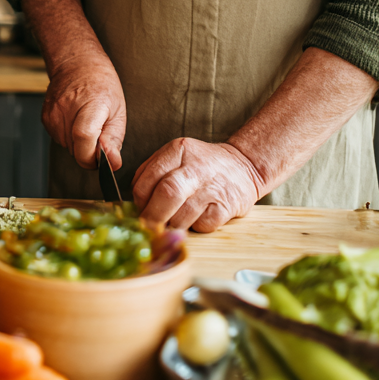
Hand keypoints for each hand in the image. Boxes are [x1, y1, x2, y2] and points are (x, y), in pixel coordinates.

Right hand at [42, 56, 125, 170]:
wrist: (76, 64)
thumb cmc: (101, 84)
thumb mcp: (118, 110)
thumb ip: (114, 139)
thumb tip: (112, 163)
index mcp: (91, 104)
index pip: (84, 138)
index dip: (93, 156)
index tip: (103, 155)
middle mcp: (67, 109)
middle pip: (77, 151)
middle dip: (90, 150)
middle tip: (98, 131)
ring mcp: (53, 113)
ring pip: (68, 148)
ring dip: (79, 143)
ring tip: (86, 120)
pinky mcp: (45, 118)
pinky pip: (59, 140)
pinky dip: (69, 136)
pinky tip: (74, 119)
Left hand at [131, 138, 264, 231]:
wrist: (244, 165)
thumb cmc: (202, 164)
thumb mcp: (176, 155)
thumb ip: (152, 171)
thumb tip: (134, 199)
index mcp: (177, 151)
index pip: (147, 179)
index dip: (139, 201)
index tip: (139, 211)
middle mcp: (195, 167)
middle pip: (166, 194)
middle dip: (153, 217)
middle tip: (149, 228)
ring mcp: (212, 187)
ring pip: (183, 215)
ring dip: (172, 226)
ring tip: (172, 225)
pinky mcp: (227, 206)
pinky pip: (203, 225)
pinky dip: (195, 228)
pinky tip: (196, 220)